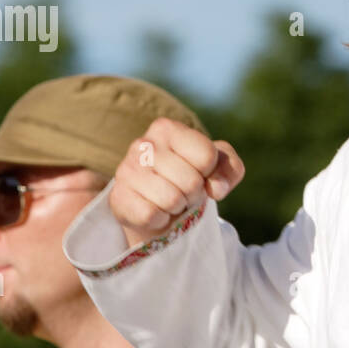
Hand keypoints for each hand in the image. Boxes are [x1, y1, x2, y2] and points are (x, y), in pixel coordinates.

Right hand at [109, 117, 242, 246]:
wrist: (159, 206)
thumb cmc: (191, 178)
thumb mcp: (220, 167)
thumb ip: (230, 168)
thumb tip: (216, 188)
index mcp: (167, 128)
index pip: (207, 155)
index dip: (210, 172)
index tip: (200, 173)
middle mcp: (143, 144)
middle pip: (191, 181)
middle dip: (194, 193)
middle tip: (184, 192)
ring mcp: (126, 170)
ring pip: (172, 200)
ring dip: (177, 207)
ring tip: (170, 201)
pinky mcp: (118, 198)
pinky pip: (151, 215)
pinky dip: (160, 219)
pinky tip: (155, 210)